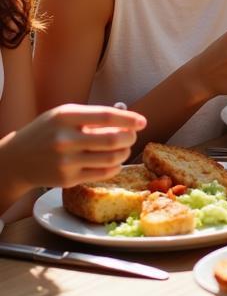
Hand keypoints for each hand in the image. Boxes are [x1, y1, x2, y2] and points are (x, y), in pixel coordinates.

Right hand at [3, 105, 146, 189]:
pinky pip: (103, 174)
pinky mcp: (67, 179)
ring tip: (123, 148)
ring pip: (112, 158)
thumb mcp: (63, 115)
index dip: (129, 119)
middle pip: (113, 139)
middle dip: (130, 137)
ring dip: (125, 152)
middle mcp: (65, 139)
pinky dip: (115, 167)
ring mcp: (66, 161)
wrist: (16, 160)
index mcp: (65, 117)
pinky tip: (114, 162)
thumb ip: (92, 115)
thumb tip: (126, 116)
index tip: (142, 122)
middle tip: (132, 136)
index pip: (107, 116)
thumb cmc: (46, 132)